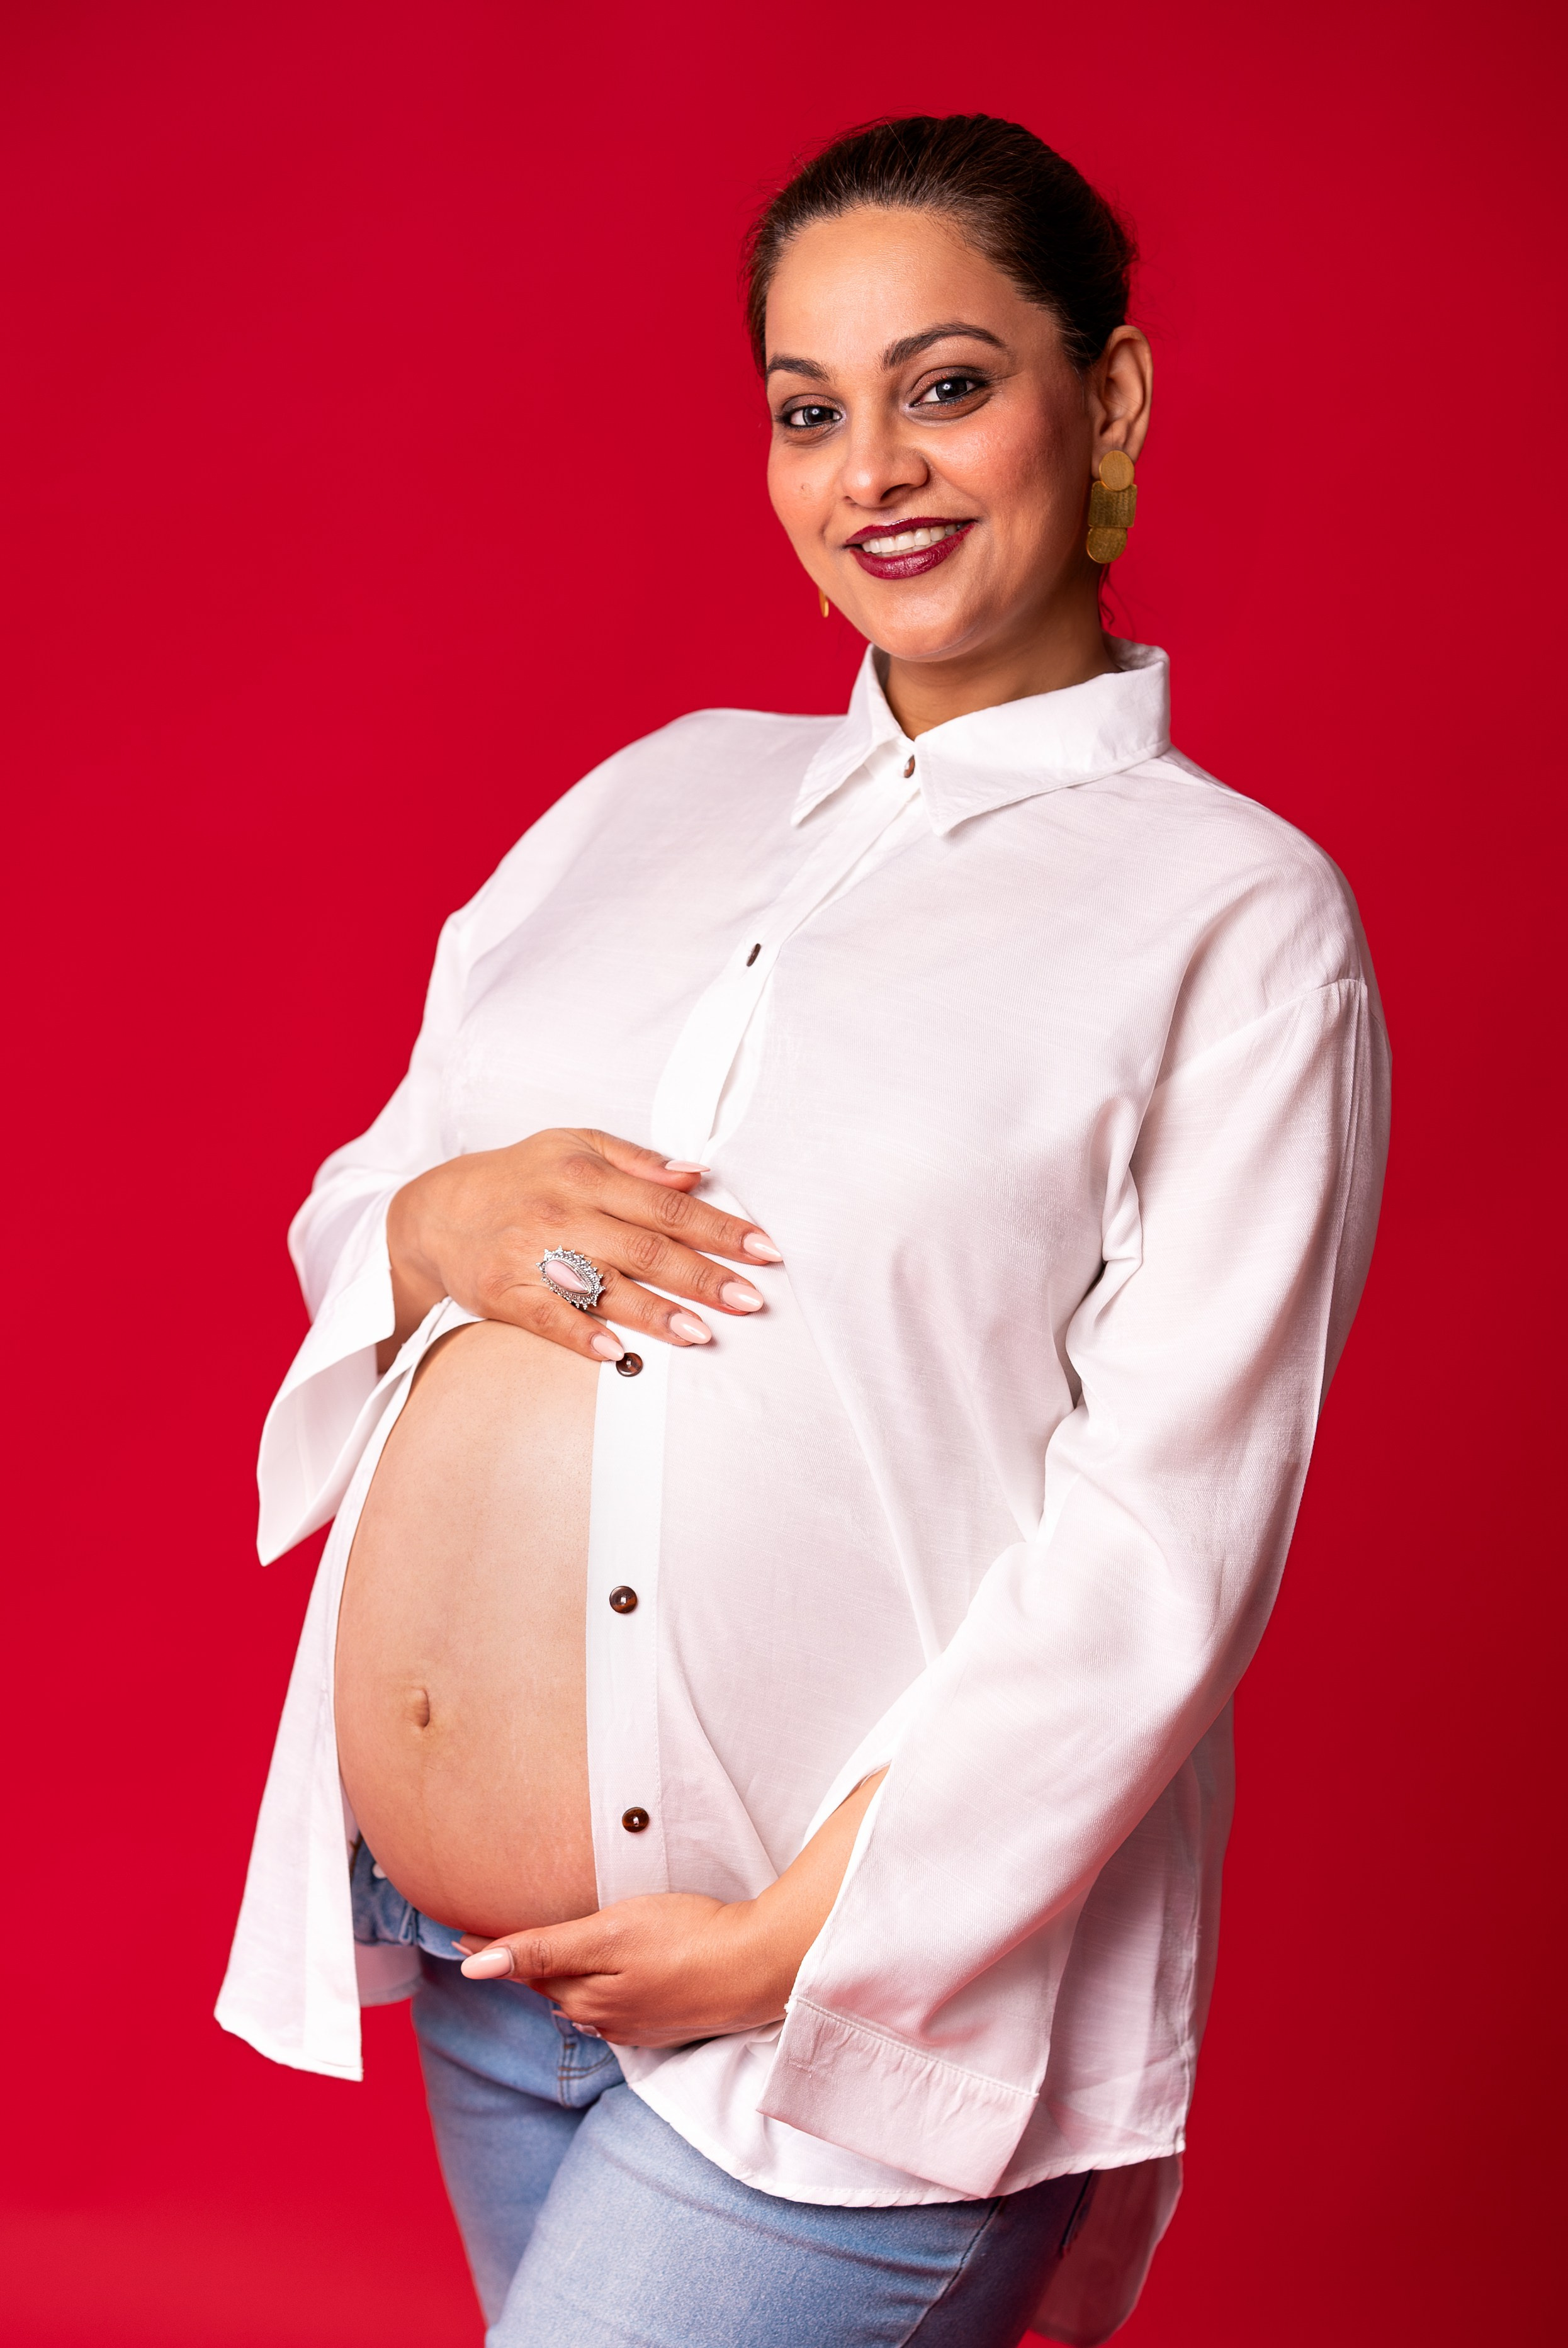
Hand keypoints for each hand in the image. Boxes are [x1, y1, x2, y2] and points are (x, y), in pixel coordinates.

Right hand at [383, 1127, 781, 1366]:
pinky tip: (614, 1353)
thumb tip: (696, 1174)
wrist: (437, 1212)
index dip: (720, 1228)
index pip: (668, 1205)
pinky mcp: (504, 1294)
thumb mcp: (576, 1146)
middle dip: (703, 1276)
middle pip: (646, 1249)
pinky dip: (580, 1335)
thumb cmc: (521, 1177)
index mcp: (588, 1174)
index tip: (763, 1251)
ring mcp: (532, 1256)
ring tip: (703, 1333)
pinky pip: (547, 1318)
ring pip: (603, 1287)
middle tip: (750, 1300)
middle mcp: (563, 1213)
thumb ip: (639, 1162)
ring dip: (656, 1312)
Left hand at [456, 1892, 791, 2047]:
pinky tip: (599, 1988)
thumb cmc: (687, 1937)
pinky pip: (614, 2011)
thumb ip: (543, 1950)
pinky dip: (595, 1995)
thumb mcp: (609, 1933)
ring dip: (557, 1984)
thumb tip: (475, 1967)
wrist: (760, 1966)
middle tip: (490, 1945)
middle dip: (521, 1969)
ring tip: (537, 1965)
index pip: (524, 1970)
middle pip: (551, 1989)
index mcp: (584, 1996)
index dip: (490, 1949)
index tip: (455, 1935)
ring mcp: (637, 2024)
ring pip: (582, 2002)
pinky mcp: (666, 2021)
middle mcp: (604, 2019)